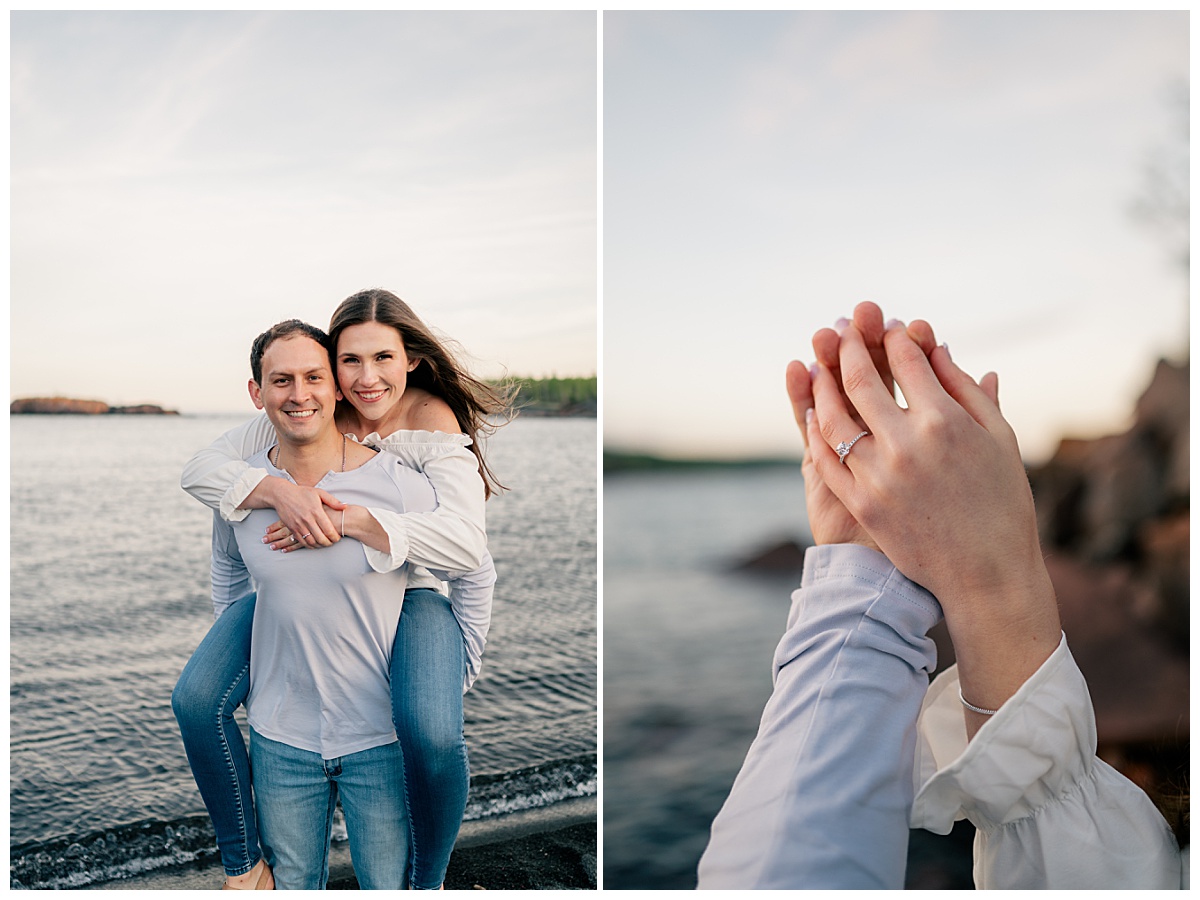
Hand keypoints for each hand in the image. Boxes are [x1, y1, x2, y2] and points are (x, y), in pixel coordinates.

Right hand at [252, 477, 345, 550]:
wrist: (282, 494)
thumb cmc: (302, 492)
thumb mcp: (319, 493)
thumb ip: (333, 501)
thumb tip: (345, 507)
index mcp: (316, 511)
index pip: (328, 530)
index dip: (335, 537)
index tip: (338, 538)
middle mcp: (307, 520)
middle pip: (321, 538)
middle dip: (329, 543)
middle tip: (332, 542)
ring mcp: (299, 525)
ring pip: (311, 542)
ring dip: (319, 545)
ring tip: (324, 544)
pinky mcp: (292, 528)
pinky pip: (301, 541)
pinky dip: (309, 545)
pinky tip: (314, 544)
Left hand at [807, 320, 1058, 727]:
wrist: (986, 573)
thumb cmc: (1002, 502)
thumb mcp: (999, 440)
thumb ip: (967, 393)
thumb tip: (939, 351)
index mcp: (944, 423)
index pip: (909, 363)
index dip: (897, 339)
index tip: (891, 327)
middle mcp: (905, 445)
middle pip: (862, 381)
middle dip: (850, 348)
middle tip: (843, 328)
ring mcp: (877, 476)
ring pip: (834, 417)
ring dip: (822, 384)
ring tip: (818, 363)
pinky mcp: (860, 503)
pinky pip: (826, 458)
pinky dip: (816, 431)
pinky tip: (814, 413)